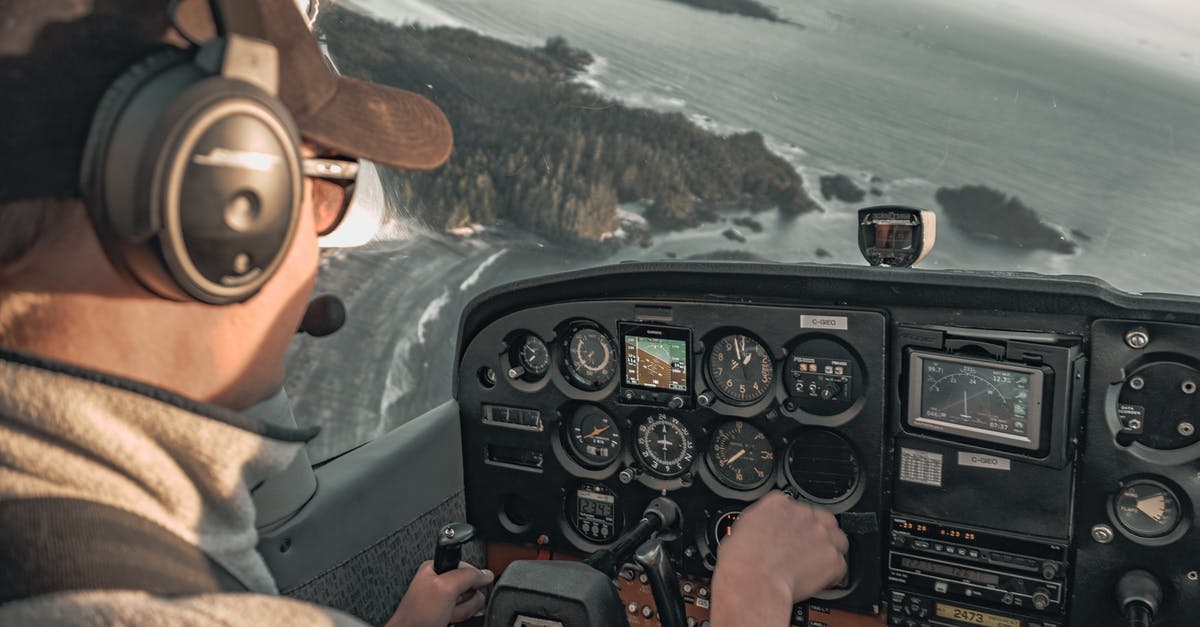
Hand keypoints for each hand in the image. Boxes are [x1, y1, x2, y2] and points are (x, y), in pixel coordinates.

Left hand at [385, 560, 493, 626]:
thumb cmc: (417, 616)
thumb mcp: (445, 588)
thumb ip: (468, 576)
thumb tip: (486, 574)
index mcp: (437, 566)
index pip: (469, 567)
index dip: (469, 581)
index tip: (461, 591)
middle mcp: (442, 580)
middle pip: (471, 585)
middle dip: (464, 599)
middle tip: (449, 605)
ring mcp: (446, 597)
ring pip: (471, 600)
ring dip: (461, 611)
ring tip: (445, 614)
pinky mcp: (449, 610)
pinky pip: (466, 611)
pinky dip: (460, 616)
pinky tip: (447, 619)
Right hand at [710, 492, 847, 625]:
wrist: (753, 581)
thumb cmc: (741, 561)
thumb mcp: (740, 528)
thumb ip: (758, 522)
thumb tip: (760, 529)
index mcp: (777, 503)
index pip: (794, 505)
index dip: (794, 522)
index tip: (791, 532)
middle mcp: (803, 514)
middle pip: (821, 518)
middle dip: (816, 532)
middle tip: (805, 549)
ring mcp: (820, 535)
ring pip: (837, 538)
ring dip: (829, 550)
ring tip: (816, 564)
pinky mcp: (832, 558)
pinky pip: (841, 565)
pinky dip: (833, 574)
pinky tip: (821, 580)